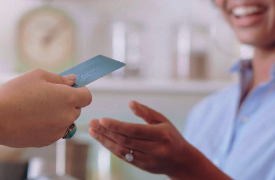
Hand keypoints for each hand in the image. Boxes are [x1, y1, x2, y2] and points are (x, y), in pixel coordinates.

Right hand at [0, 69, 91, 147]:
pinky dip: (48, 125)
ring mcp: (58, 131)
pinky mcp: (48, 141)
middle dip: (67, 102)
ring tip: (36, 108)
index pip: (87, 96)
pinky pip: (54, 131)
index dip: (79, 91)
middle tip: (47, 96)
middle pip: (77, 109)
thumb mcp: (37, 76)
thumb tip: (73, 81)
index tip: (68, 88)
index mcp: (68, 98)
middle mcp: (67, 116)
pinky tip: (31, 119)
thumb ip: (59, 79)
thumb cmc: (15, 94)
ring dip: (57, 114)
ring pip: (65, 121)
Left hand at [89, 101, 220, 178]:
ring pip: (122, 151)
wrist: (182, 161)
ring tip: (92, 131)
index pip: (135, 130)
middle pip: (125, 141)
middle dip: (106, 132)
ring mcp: (148, 160)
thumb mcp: (163, 120)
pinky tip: (102, 139)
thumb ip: (146, 112)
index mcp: (161, 134)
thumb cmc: (171, 136)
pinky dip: (111, 148)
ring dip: (105, 141)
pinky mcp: (142, 167)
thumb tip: (130, 103)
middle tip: (92, 123)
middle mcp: (155, 149)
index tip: (102, 119)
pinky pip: (124, 157)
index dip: (117, 126)